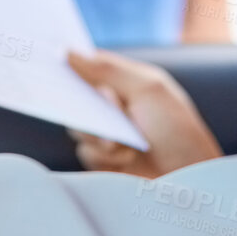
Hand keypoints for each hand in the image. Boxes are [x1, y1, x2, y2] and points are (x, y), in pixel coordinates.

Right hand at [65, 50, 223, 178]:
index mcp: (130, 83)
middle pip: (77, 96)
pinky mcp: (103, 161)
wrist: (189, 184)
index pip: (91, 64)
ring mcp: (109, 134)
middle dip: (85, 104)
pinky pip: (84, 151)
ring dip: (98, 135)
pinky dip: (102, 155)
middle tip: (102, 108)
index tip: (47, 53)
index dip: (70, 59)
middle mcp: (116, 107)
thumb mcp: (148, 90)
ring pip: (77, 126)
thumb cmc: (178, 132)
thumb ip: (107, 69)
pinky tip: (126, 159)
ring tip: (124, 143)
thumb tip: (68, 51)